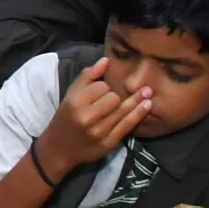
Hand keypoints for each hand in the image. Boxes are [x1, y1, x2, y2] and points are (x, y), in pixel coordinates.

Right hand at [34, 55, 152, 176]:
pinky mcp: (109, 143)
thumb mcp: (70, 95)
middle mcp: (87, 117)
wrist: (60, 148)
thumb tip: (106, 60)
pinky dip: (138, 114)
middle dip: (116, 96)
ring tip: (148, 92)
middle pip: (114, 98)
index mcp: (75, 102)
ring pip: (123, 111)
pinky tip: (146, 105)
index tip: (103, 90)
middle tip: (113, 99)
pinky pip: (127, 125)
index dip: (105, 86)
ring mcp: (99, 131)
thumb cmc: (66, 117)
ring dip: (137, 101)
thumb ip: (87, 76)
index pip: (101, 86)